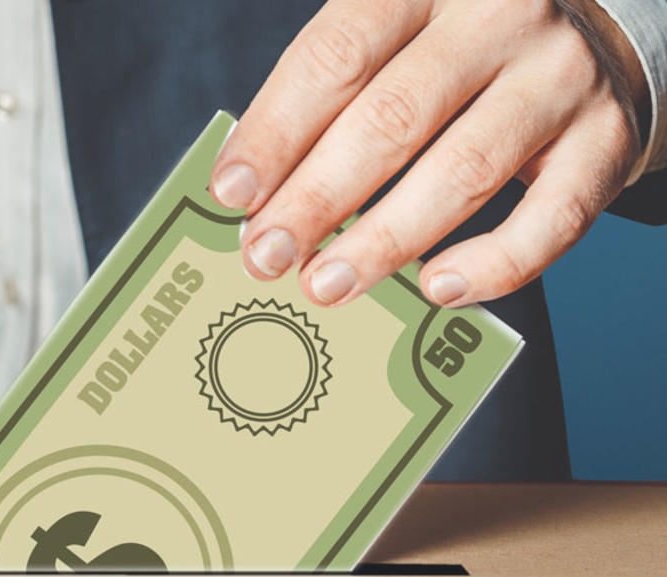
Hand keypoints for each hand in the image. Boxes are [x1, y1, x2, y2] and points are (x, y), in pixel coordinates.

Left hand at [210, 0, 649, 307]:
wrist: (595, 32)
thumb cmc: (461, 44)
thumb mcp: (395, 37)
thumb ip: (332, 96)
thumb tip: (253, 189)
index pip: (335, 55)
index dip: (276, 131)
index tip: (232, 195)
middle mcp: (496, 18)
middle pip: (391, 118)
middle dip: (317, 198)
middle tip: (267, 256)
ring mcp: (558, 78)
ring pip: (464, 169)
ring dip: (384, 240)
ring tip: (326, 285)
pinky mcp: (606, 140)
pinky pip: (553, 216)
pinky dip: (494, 263)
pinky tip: (438, 289)